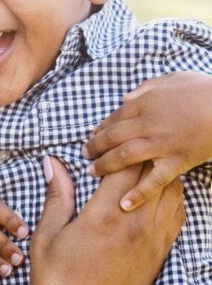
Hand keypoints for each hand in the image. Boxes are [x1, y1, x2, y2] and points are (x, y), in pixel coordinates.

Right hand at [31, 156, 183, 284]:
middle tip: (125, 148)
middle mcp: (135, 225)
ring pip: (171, 191)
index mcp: (104, 217)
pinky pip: (177, 215)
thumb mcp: (46, 237)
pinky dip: (169, 196)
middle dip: (140, 154)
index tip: (105, 142)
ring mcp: (153, 241)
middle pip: (152, 173)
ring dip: (157, 174)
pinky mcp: (161, 255)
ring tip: (139, 167)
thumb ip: (56, 197)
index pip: (124, 166)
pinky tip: (152, 194)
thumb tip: (53, 163)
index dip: (117, 148)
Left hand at [84, 72, 211, 210]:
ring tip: (93, 171)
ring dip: (105, 165)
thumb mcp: (170, 79)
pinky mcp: (177, 161)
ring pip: (124, 157)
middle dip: (95, 147)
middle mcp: (147, 124)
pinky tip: (125, 204)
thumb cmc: (202, 89)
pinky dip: (139, 193)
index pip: (114, 118)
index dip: (100, 128)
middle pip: (113, 137)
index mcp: (144, 104)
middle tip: (84, 154)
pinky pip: (154, 180)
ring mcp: (161, 144)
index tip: (92, 135)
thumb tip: (126, 99)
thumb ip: (145, 89)